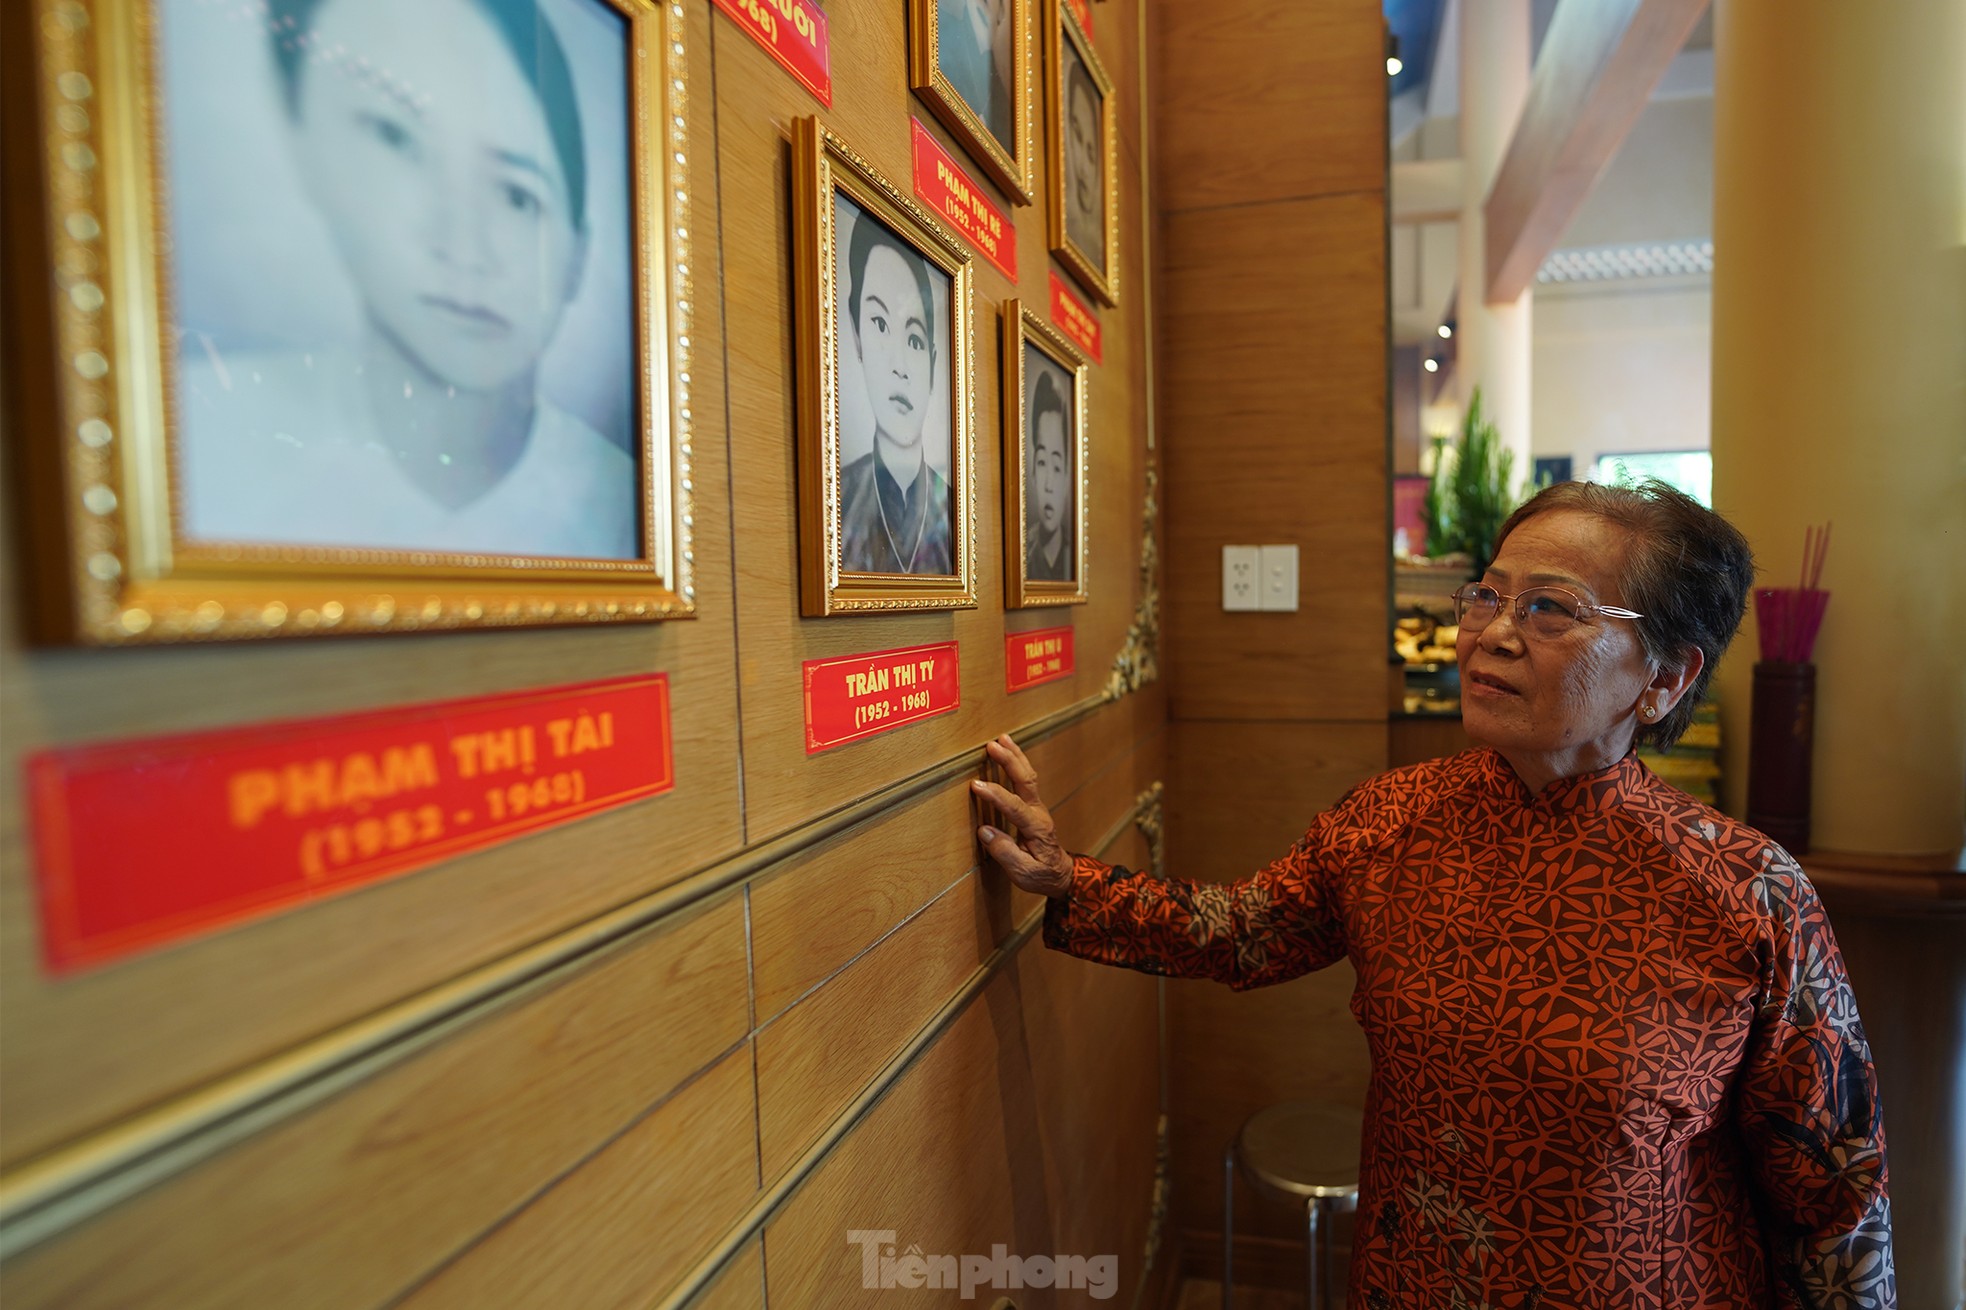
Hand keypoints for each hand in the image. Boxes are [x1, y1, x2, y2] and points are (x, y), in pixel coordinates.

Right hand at [972, 733, 1073, 897]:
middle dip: (1009, 762)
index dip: (995, 795)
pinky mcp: (1034, 805)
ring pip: (1028, 776)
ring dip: (1015, 756)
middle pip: (1026, 781)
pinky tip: (1009, 752)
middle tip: (992, 746)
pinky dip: (1018, 762)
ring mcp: (1038, 807)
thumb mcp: (1024, 873)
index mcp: (1036, 829)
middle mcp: (1038, 813)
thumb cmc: (1041, 875)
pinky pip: (1027, 779)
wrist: (1060, 874)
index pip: (1015, 807)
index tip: (976, 785)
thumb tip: (984, 832)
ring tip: (1001, 739)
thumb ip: (1004, 852)